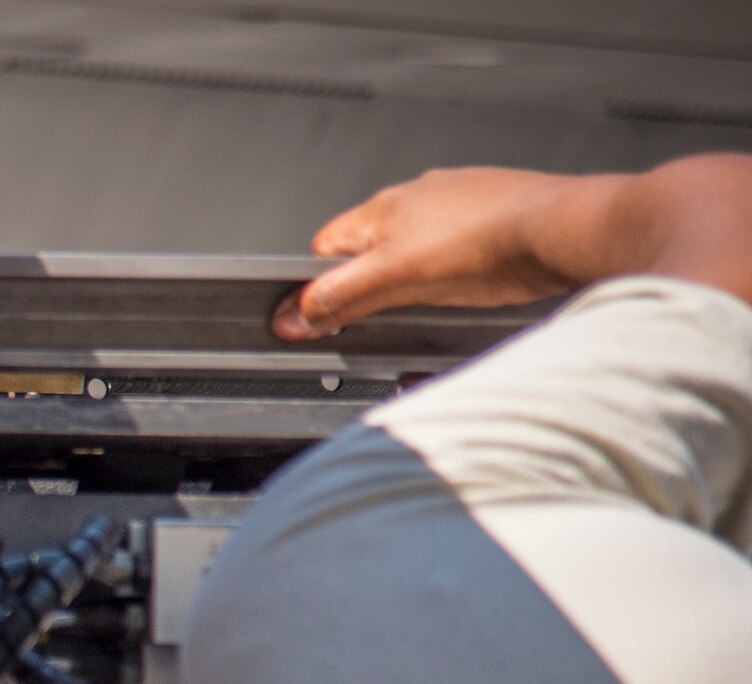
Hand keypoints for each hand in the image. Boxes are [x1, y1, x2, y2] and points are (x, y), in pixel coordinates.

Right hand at [272, 166, 575, 340]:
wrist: (562, 229)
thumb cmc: (489, 244)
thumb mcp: (396, 281)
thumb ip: (341, 298)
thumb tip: (294, 316)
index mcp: (383, 206)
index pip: (324, 250)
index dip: (323, 286)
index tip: (330, 314)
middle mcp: (415, 194)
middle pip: (367, 249)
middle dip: (372, 282)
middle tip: (394, 307)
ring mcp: (454, 198)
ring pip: (412, 245)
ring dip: (416, 272)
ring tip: (441, 291)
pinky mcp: (489, 208)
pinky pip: (453, 242)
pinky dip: (454, 263)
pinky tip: (472, 278)